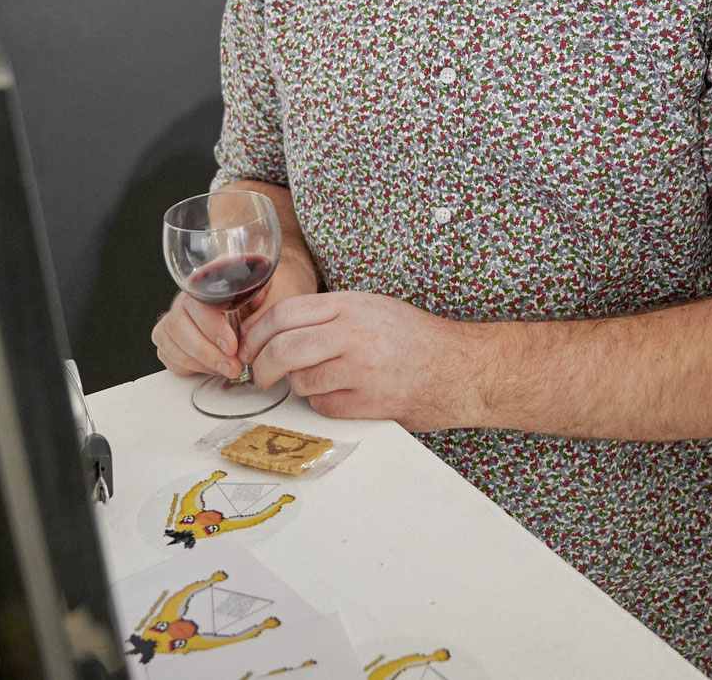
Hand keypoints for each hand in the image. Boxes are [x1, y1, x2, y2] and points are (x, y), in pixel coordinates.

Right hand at [152, 254, 315, 380]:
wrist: (273, 295)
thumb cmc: (277, 291)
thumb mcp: (282, 294)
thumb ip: (267, 312)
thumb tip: (248, 337)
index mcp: (217, 273)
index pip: (199, 297)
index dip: (212, 325)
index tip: (231, 345)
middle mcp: (193, 291)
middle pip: (180, 320)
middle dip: (206, 350)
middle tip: (231, 365)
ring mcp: (181, 311)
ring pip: (170, 336)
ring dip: (198, 360)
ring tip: (225, 368)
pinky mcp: (175, 333)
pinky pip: (167, 350)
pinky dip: (186, 364)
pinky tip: (209, 366)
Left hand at [240, 290, 476, 430]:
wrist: (462, 369)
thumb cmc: (418, 339)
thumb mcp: (373, 308)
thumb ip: (330, 315)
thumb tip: (281, 332)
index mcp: (350, 305)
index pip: (283, 313)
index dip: (257, 334)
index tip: (250, 348)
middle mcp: (353, 333)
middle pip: (282, 348)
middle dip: (260, 367)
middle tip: (258, 376)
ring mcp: (360, 368)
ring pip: (300, 380)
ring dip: (298, 386)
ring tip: (314, 383)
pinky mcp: (368, 401)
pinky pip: (324, 406)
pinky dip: (323, 405)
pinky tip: (341, 397)